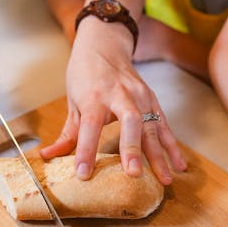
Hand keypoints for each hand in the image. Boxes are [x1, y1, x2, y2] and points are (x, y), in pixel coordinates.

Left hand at [40, 18, 185, 183]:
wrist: (104, 46)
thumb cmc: (85, 76)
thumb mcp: (72, 102)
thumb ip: (66, 134)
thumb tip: (49, 156)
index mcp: (94, 97)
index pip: (90, 126)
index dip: (86, 150)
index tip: (83, 174)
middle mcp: (120, 95)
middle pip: (129, 122)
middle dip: (132, 149)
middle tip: (134, 174)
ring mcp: (140, 96)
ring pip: (152, 127)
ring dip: (158, 155)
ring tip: (164, 180)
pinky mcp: (152, 100)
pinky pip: (165, 126)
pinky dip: (172, 147)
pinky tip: (178, 165)